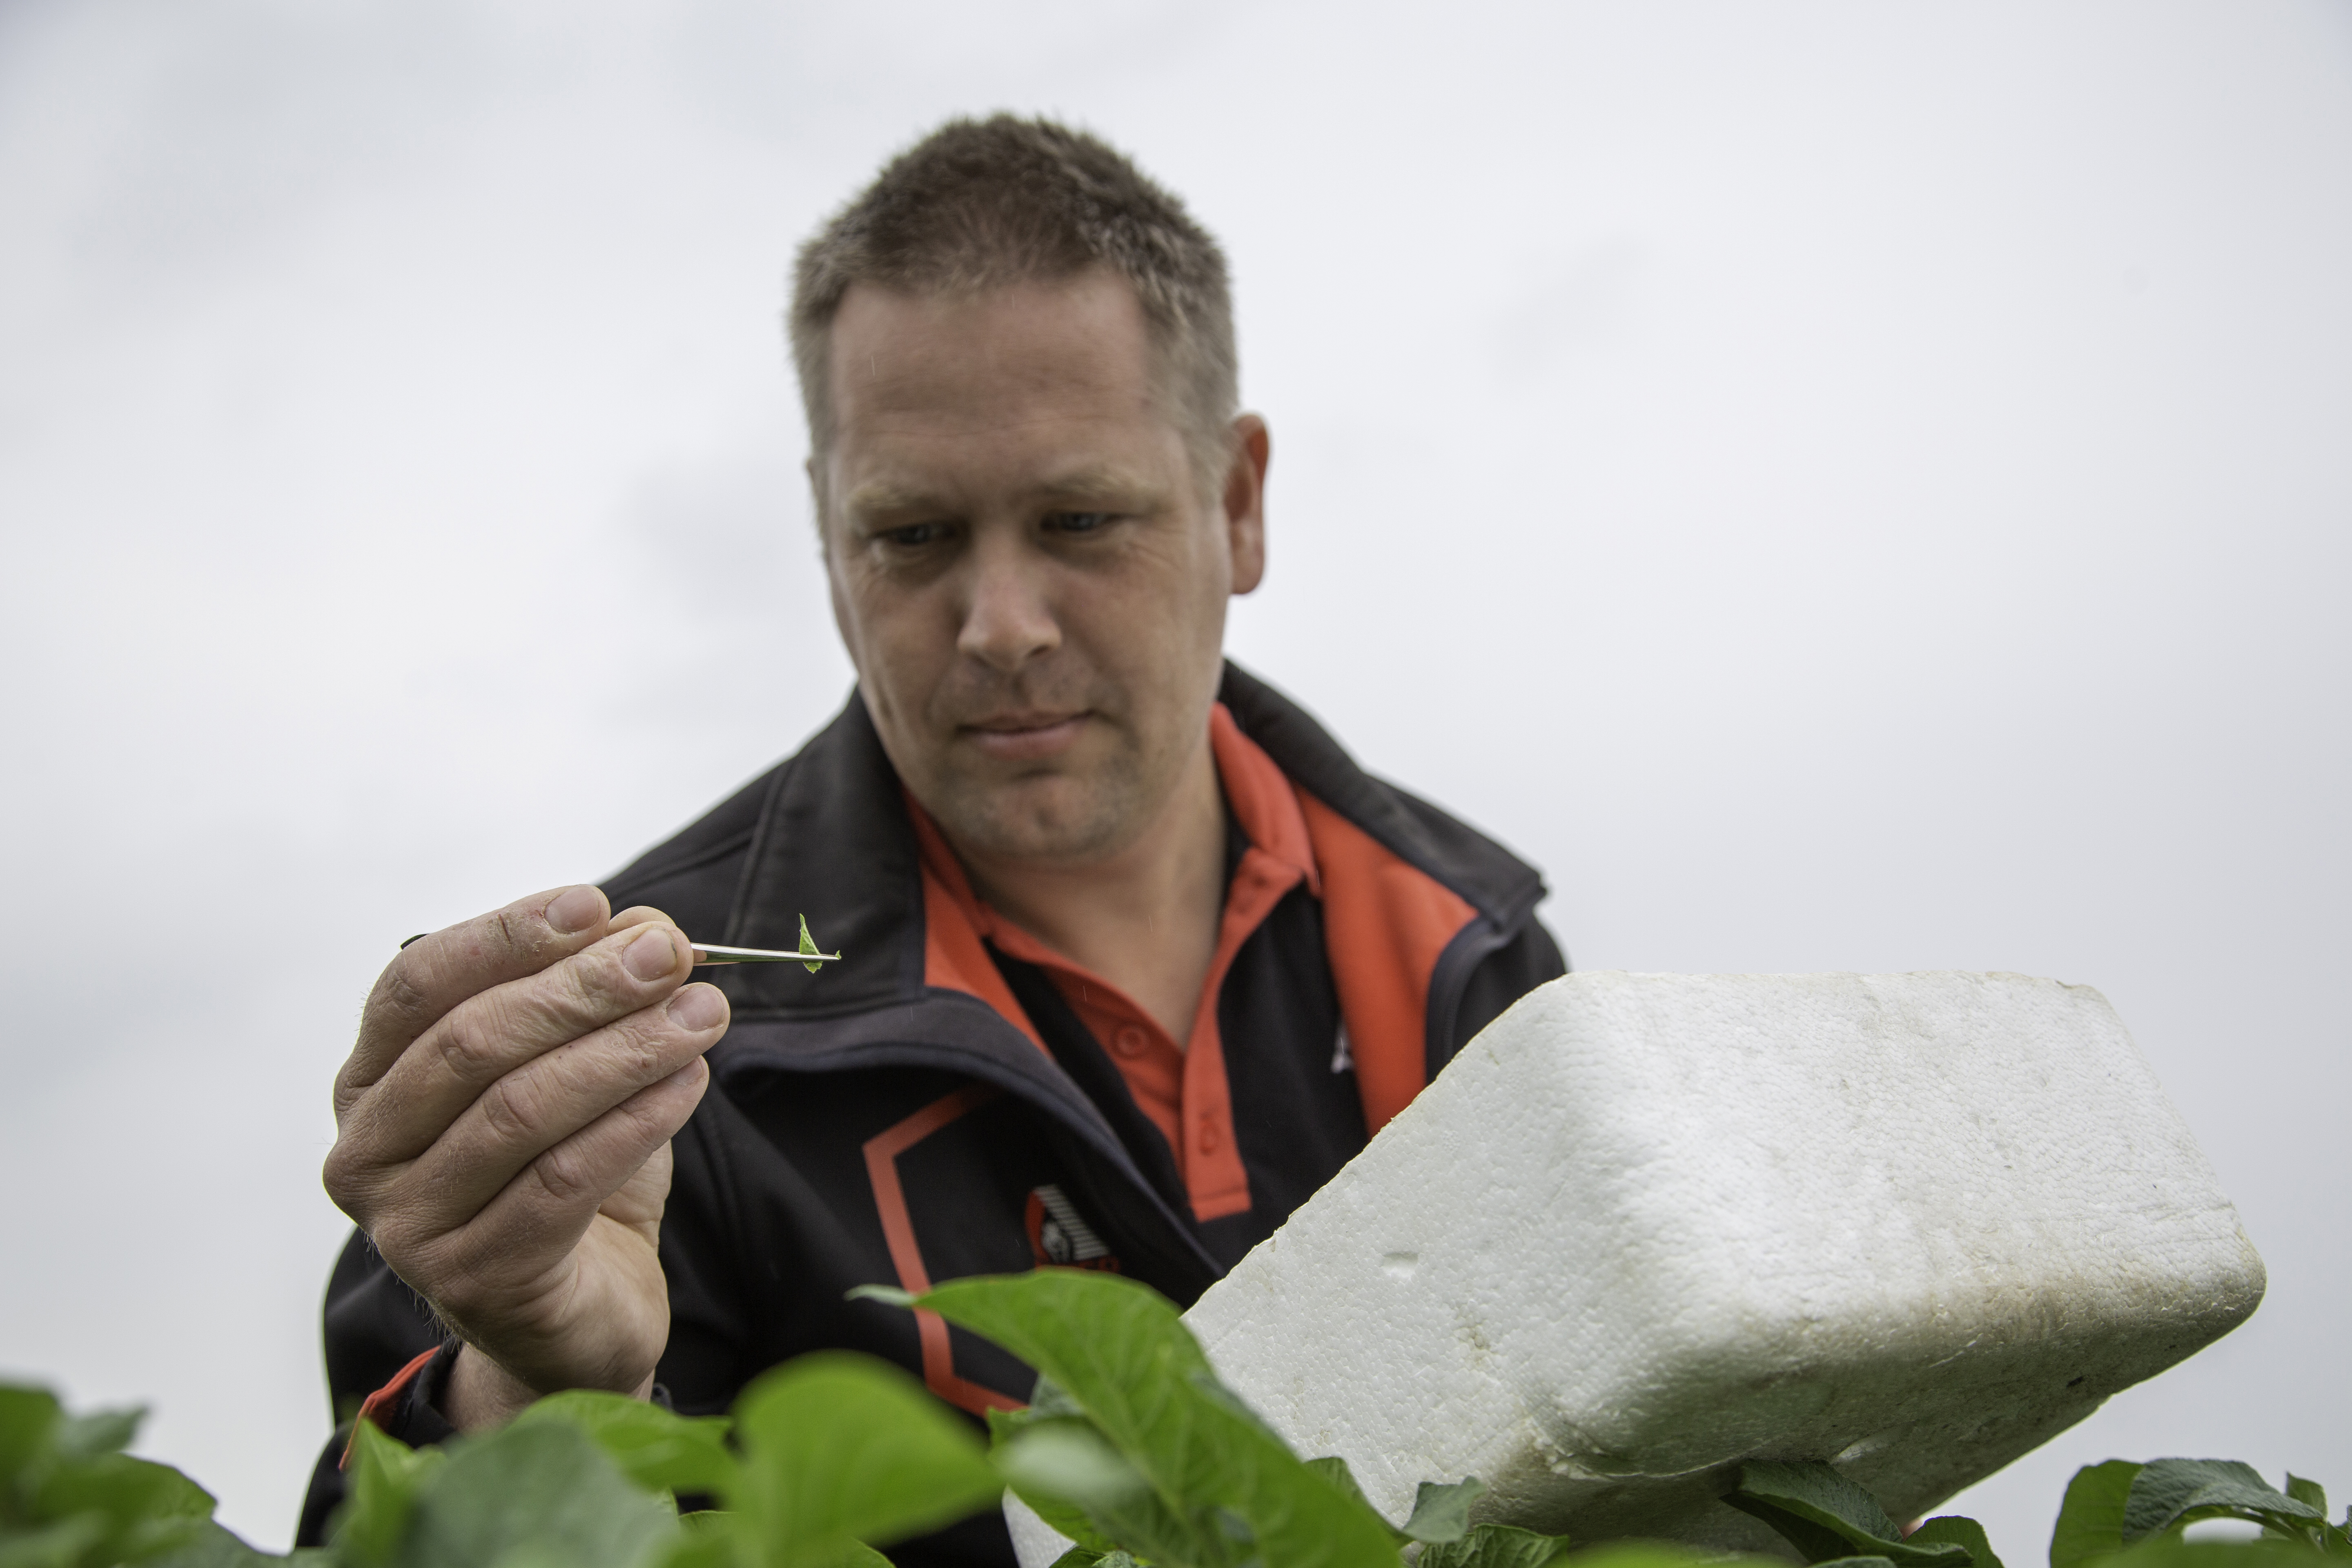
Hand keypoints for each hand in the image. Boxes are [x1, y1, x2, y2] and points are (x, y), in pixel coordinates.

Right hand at [322, 885, 728, 1427]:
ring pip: (520, 1111)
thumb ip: (593, 993)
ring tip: (702, 1014)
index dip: (504, 937)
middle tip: (670, 954)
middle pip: (472, 1043)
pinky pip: (561, 1180)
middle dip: (581, 988)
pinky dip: (636, 1122)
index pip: (416, 985)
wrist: (578, 1314)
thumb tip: (647, 926)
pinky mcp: (471, 1280)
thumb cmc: (566, 1174)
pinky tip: (689, 1082)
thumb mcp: (575, 1067)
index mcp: (369, 1081)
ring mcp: (409, 1225)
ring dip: (624, 1050)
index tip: (594, 904)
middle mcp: (365, 1152)